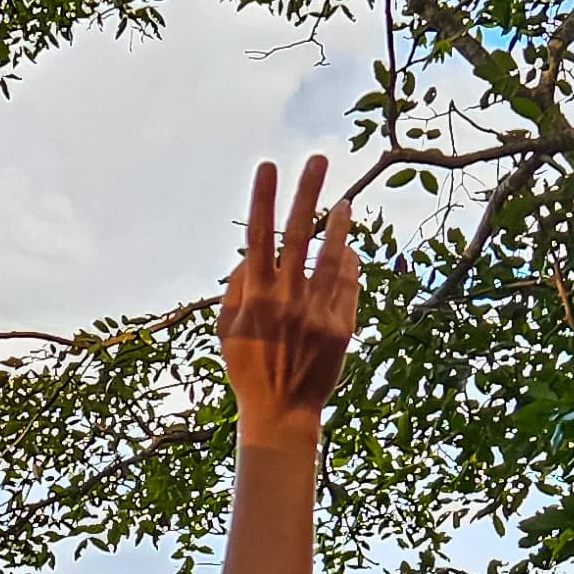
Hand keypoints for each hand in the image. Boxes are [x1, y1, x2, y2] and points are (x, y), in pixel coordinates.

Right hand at [218, 154, 356, 445]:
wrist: (281, 413)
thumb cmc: (248, 369)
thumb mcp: (225, 331)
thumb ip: (234, 290)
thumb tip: (248, 257)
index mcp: (254, 297)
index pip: (259, 236)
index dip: (263, 198)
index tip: (268, 166)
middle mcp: (286, 300)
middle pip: (299, 234)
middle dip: (307, 193)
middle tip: (319, 160)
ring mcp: (316, 313)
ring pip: (331, 257)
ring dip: (339, 225)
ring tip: (345, 201)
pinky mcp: (340, 328)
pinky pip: (347, 286)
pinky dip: (348, 264)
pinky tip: (348, 247)